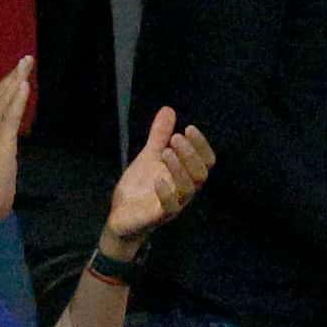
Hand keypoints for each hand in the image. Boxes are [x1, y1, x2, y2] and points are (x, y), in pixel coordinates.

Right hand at [0, 56, 31, 223]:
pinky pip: (9, 117)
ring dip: (15, 80)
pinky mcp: (0, 144)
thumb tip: (3, 139)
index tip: (14, 73)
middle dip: (10, 76)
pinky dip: (17, 99)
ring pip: (1, 101)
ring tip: (26, 64)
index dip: (2, 86)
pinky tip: (24, 85)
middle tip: (25, 60)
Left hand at [103, 106, 214, 248]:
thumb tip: (168, 109)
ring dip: (179, 169)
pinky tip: (158, 178)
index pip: (204, 162)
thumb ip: (159, 136)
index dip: (201, 146)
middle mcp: (183, 191)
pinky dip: (166, 193)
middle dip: (190, 154)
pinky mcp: (157, 217)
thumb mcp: (149, 157)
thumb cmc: (140, 188)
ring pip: (187, 190)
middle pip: (200, 174)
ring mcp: (173, 205)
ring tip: (165, 151)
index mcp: (185, 176)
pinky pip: (169, 208)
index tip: (189, 128)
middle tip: (175, 138)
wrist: (121, 216)